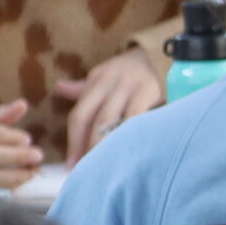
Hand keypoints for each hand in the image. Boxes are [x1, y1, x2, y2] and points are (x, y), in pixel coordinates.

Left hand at [56, 48, 163, 165]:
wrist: (166, 53)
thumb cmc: (133, 69)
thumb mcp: (106, 74)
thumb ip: (84, 87)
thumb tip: (59, 88)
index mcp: (97, 80)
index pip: (79, 115)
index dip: (73, 141)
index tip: (70, 164)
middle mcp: (110, 83)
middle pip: (92, 120)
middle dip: (86, 148)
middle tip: (84, 171)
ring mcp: (129, 87)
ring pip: (110, 122)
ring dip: (104, 146)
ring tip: (103, 166)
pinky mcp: (149, 92)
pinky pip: (134, 118)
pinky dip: (128, 136)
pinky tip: (127, 151)